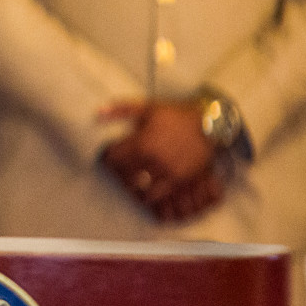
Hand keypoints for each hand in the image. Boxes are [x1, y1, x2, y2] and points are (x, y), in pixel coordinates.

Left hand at [100, 99, 219, 218]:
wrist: (208, 124)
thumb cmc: (174, 115)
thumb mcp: (146, 108)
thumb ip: (120, 110)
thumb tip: (97, 113)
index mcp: (142, 143)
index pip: (114, 158)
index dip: (107, 158)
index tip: (108, 155)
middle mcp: (154, 161)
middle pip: (124, 177)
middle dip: (117, 174)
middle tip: (118, 169)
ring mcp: (168, 174)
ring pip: (141, 191)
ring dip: (132, 188)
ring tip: (131, 180)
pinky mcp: (181, 182)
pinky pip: (160, 197)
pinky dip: (149, 196)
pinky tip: (147, 189)